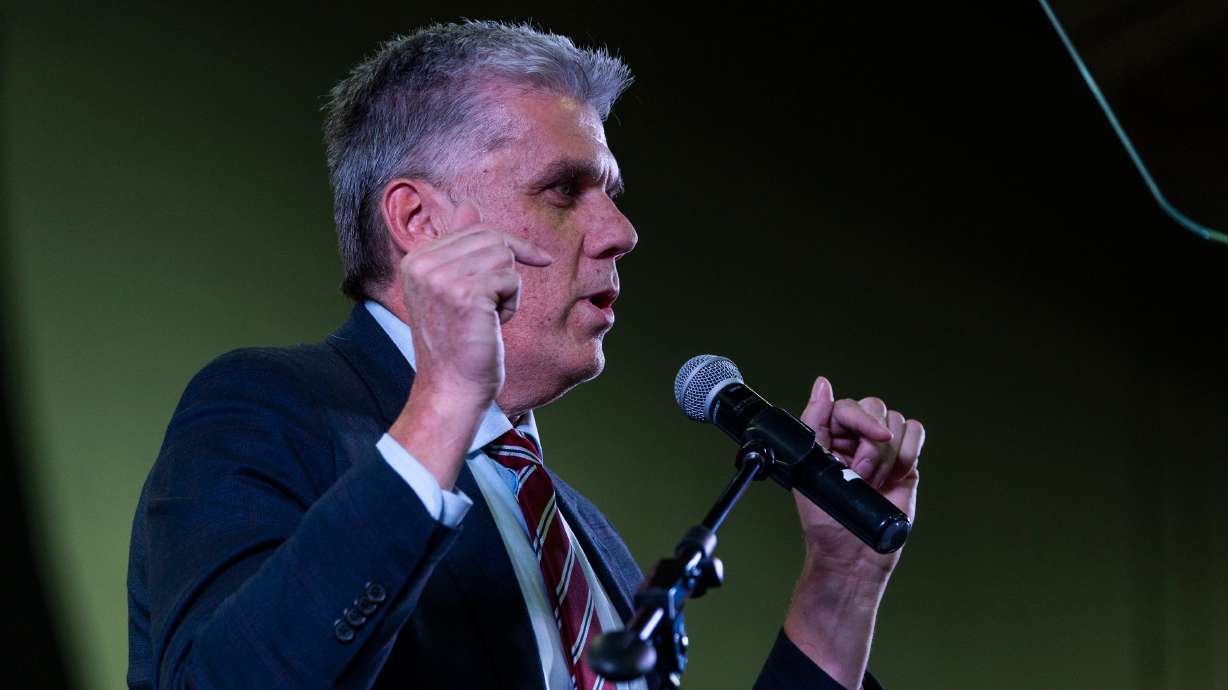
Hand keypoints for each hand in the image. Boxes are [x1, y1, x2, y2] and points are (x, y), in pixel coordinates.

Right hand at [400, 202, 552, 406]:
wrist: (452, 388)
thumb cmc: (458, 342)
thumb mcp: (454, 289)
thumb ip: (460, 248)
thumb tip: (467, 206)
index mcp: (416, 259)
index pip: (474, 228)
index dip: (508, 244)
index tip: (537, 258)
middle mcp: (423, 264)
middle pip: (491, 238)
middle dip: (508, 268)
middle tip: (498, 305)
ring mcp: (442, 278)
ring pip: (504, 257)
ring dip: (509, 289)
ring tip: (490, 317)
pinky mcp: (466, 295)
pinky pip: (512, 279)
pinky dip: (512, 304)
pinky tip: (494, 325)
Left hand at [781, 376, 923, 687]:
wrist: (852, 555)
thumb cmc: (825, 519)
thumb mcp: (808, 467)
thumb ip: (814, 422)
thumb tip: (823, 385)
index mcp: (829, 435)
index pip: (848, 405)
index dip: (861, 418)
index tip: (871, 438)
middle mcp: (856, 438)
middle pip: (876, 409)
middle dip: (873, 445)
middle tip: (863, 475)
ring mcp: (882, 449)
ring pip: (898, 423)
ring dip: (889, 455)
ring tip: (874, 482)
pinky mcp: (905, 463)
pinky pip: (915, 434)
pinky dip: (909, 452)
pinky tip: (895, 477)